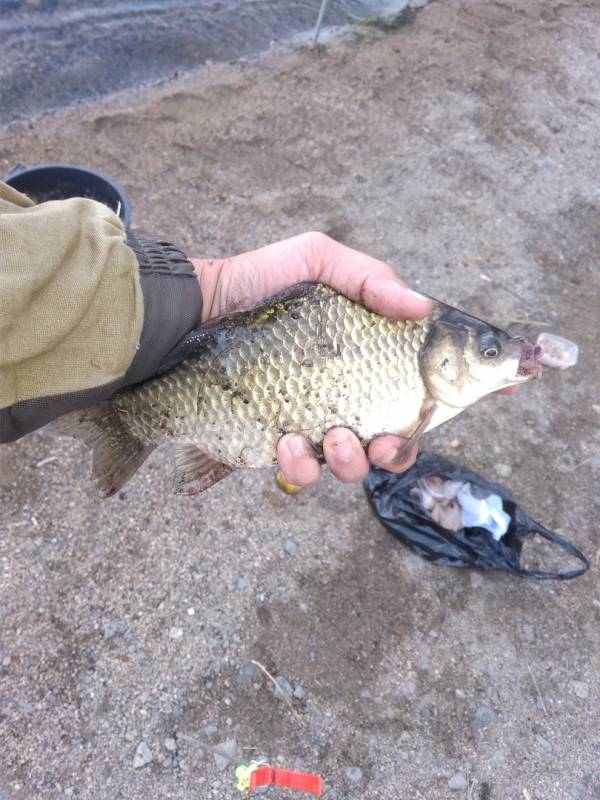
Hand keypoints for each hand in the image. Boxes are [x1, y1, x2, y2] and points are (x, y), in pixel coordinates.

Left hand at [191, 232, 431, 486]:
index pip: (400, 404)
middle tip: (377, 440)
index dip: (414, 423)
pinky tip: (287, 442)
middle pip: (381, 447)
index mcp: (356, 366)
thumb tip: (422, 307)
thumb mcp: (316, 260)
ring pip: (342, 467)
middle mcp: (335, 400)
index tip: (412, 422)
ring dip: (348, 462)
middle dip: (389, 455)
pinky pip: (295, 471)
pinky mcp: (267, 443)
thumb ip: (371, 277)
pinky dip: (299, 466)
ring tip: (334, 439)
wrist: (193, 309)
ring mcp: (302, 425)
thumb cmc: (257, 282)